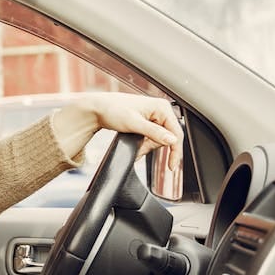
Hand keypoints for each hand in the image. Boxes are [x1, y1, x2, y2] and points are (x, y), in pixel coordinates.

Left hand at [53, 92, 182, 173]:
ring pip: (158, 140)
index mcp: (162, 107)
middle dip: (152, 147)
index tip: (171, 167)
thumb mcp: (134, 123)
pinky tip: (135, 144)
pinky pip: (151, 138)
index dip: (175, 151)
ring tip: (134, 145)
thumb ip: (154, 133)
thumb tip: (172, 140)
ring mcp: (155, 116)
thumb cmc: (113, 110)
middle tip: (139, 150)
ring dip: (146, 147)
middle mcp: (161, 110)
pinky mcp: (148, 122)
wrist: (98, 109)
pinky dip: (143, 144)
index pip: (176, 133)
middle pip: (167, 138)